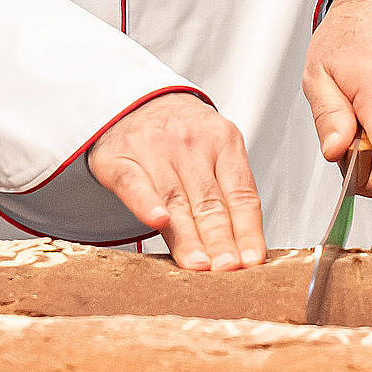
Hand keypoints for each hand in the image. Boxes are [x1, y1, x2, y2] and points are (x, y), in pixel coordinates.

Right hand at [87, 92, 264, 270]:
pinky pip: (134, 183)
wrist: (136, 101)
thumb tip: (247, 252)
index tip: (251, 261)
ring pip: (175, 199)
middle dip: (220, 240)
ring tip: (199, 265)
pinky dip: (146, 203)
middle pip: (210, 201)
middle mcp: (191, 143)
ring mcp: (154, 148)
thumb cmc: (182, 137)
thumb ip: (228, 195)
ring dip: (189, 236)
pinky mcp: (120, 158)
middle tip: (227, 270)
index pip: (241, 194)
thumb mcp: (214, 152)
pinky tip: (157, 220)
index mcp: (224, 141)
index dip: (247, 230)